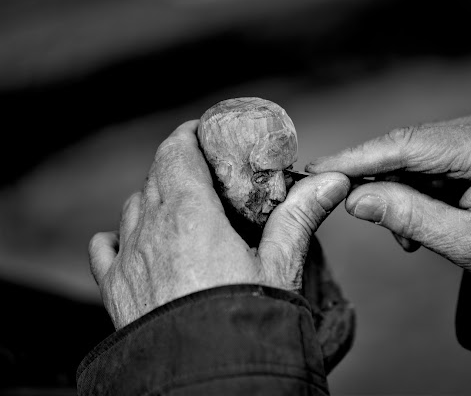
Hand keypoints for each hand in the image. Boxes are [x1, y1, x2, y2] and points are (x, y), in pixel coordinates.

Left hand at [89, 121, 348, 328]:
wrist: (208, 378)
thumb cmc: (246, 319)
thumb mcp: (280, 264)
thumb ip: (301, 215)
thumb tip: (332, 181)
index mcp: (189, 214)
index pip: (177, 151)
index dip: (190, 135)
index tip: (205, 133)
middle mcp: (151, 230)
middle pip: (155, 176)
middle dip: (178, 164)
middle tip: (204, 172)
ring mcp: (129, 260)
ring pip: (133, 208)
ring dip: (153, 199)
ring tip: (179, 209)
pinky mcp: (116, 291)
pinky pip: (105, 250)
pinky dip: (116, 238)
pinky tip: (128, 241)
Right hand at [307, 110, 470, 288]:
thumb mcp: (464, 241)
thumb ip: (408, 217)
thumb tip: (355, 199)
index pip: (408, 144)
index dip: (359, 157)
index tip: (320, 167)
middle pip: (404, 147)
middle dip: (378, 182)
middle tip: (354, 210)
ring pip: (409, 157)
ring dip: (397, 194)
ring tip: (408, 236)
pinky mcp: (468, 146)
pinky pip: (423, 164)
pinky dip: (412, 193)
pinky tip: (420, 222)